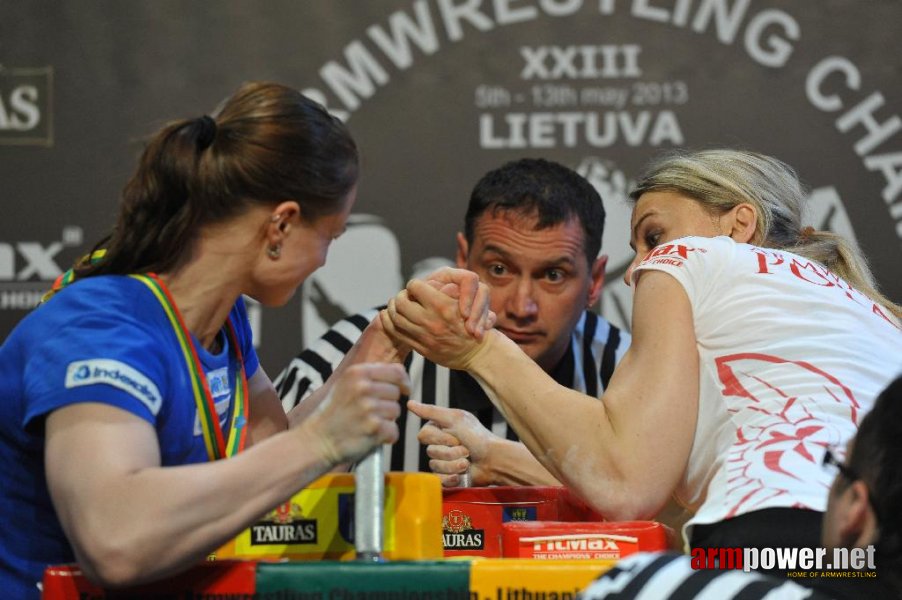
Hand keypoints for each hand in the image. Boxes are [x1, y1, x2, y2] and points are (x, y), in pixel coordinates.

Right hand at [300, 363, 409, 465]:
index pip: (396, 371)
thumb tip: (401, 373)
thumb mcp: (346, 385)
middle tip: (369, 413)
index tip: (405, 389)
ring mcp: (369, 408)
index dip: (404, 381)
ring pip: (396, 412)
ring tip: (366, 424)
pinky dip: (385, 437)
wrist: (316, 441)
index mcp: (357, 373)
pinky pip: (394, 431)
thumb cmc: (334, 413)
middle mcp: (363, 387)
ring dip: (386, 421)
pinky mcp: (374, 428)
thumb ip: (371, 376)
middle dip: (388, 404)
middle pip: (396, 393)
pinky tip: (369, 437)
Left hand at [381, 272, 496, 370]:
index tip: (415, 287)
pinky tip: (389, 317)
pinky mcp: (420, 348)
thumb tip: (427, 282)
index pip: (415, 286)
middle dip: (401, 296)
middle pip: (400, 302)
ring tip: (395, 305)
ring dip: (392, 309)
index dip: (414, 284)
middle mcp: (431, 321)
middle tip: (403, 296)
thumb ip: (445, 290)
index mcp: (442, 306)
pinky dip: (389, 323)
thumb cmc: (472, 324)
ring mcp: (424, 336)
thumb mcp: (463, 303)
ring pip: (395, 317)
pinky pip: (397, 333)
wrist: (477, 353)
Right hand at [408, 401, 496, 486]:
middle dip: (450, 452)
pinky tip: (462, 474)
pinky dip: (451, 478)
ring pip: (435, 466)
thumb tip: (409, 403)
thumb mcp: (455, 418)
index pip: (423, 435)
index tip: (455, 436)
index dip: (439, 438)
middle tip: (466, 450)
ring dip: (454, 464)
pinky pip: (438, 480)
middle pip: (430, 452)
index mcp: (439, 430)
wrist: (494, 460)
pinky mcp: (446, 478)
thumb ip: (431, 411)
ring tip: (467, 462)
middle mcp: (439, 445)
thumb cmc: (478, 437)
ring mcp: (442, 462)